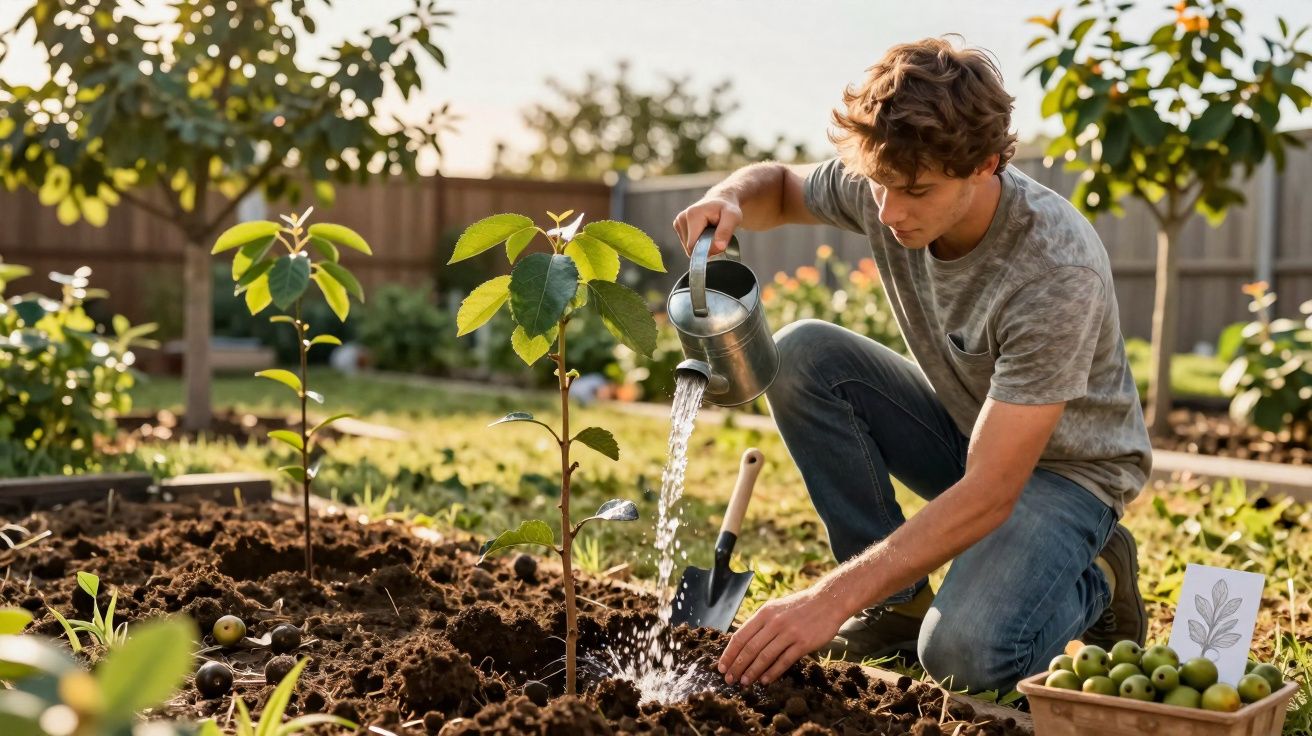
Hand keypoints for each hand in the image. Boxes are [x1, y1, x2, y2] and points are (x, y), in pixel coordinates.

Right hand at [672, 196, 741, 256]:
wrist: (721, 200)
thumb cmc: (727, 208)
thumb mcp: (733, 217)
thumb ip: (726, 231)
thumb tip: (719, 247)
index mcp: (692, 215)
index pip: (693, 246)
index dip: (706, 250)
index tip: (718, 245)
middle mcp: (682, 218)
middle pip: (690, 247)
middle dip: (704, 247)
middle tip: (716, 236)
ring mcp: (678, 222)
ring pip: (688, 247)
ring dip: (701, 244)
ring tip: (710, 232)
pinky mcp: (678, 226)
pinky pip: (687, 243)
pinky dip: (697, 242)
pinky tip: (704, 232)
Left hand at [717, 586, 846, 686]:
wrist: (827, 601)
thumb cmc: (798, 607)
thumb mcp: (775, 608)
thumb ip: (760, 623)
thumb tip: (742, 643)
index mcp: (764, 613)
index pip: (740, 636)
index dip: (729, 653)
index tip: (722, 667)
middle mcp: (774, 622)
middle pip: (750, 648)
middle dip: (737, 666)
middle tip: (729, 679)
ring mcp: (789, 633)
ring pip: (765, 656)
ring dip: (752, 672)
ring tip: (744, 682)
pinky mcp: (803, 643)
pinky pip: (784, 661)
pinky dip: (772, 672)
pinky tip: (765, 681)